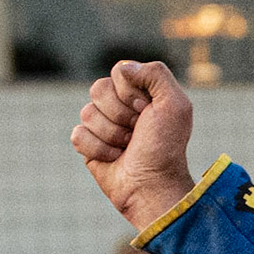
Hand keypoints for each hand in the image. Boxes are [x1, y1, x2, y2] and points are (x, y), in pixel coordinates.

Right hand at [71, 61, 196, 230]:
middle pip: (98, 89)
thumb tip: (124, 68)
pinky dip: (98, 149)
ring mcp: (102, 125)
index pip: (119, 72)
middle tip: (139, 132)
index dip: (131, 93)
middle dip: (121, 115)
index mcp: (140, 93)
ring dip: (112, 134)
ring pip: (87, 113)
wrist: (153, 185)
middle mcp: (119, 106)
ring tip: (129, 147)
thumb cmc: (166, 147)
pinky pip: (77, 135)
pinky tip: (115, 158)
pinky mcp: (88, 145)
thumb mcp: (175, 106)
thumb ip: (156, 74)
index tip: (147, 112)